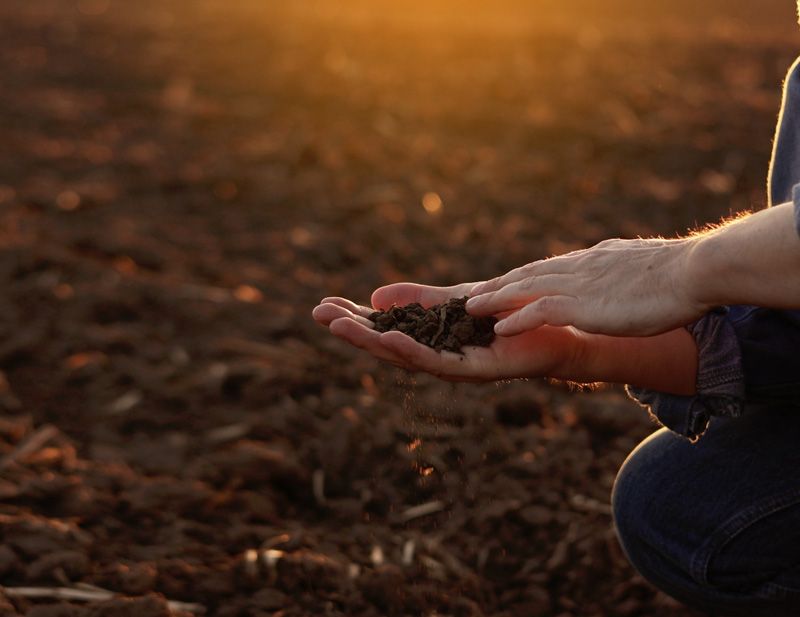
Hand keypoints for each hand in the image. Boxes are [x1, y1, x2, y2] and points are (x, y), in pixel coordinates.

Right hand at [312, 282, 584, 381]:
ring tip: (340, 327)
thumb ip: (419, 299)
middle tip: (317, 314)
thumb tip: (376, 296)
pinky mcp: (475, 370)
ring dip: (371, 343)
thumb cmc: (509, 318)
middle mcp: (435, 357)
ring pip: (404, 357)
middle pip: (385, 345)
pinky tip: (389, 340)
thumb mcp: (454, 301)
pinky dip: (411, 352)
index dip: (354, 319)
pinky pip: (438, 362)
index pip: (383, 329)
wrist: (556, 331)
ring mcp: (453, 366)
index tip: (323, 304)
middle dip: (352, 330)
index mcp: (428, 340)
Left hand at [466, 237, 709, 336]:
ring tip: (470, 308)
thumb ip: (622, 271)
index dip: (523, 276)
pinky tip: (498, 329)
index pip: (549, 267)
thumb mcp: (642, 268)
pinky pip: (540, 311)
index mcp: (594, 259)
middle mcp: (580, 267)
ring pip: (525, 288)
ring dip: (495, 299)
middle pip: (528, 274)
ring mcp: (579, 284)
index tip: (503, 283)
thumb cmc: (680, 273)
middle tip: (472, 293)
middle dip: (498, 284)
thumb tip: (621, 270)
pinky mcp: (584, 304)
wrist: (695, 271)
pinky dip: (517, 319)